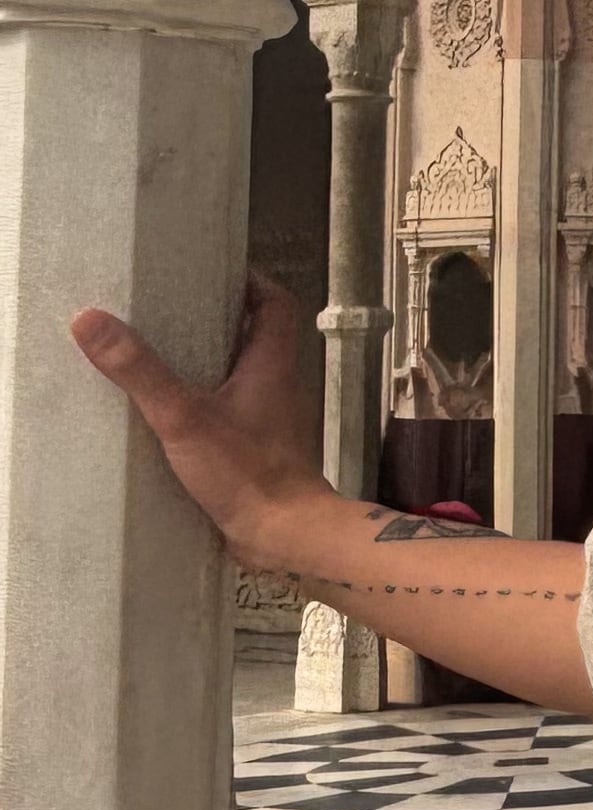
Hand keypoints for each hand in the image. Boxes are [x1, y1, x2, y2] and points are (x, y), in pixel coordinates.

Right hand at [72, 275, 330, 563]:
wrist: (284, 536)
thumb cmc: (249, 473)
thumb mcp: (184, 416)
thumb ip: (140, 370)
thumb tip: (92, 321)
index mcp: (272, 364)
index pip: (275, 304)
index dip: (251, 282)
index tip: (213, 272)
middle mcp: (276, 387)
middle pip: (254, 337)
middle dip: (215, 321)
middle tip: (169, 313)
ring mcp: (268, 420)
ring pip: (239, 377)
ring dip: (206, 366)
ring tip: (158, 358)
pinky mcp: (254, 451)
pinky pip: (229, 414)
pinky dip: (202, 406)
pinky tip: (166, 416)